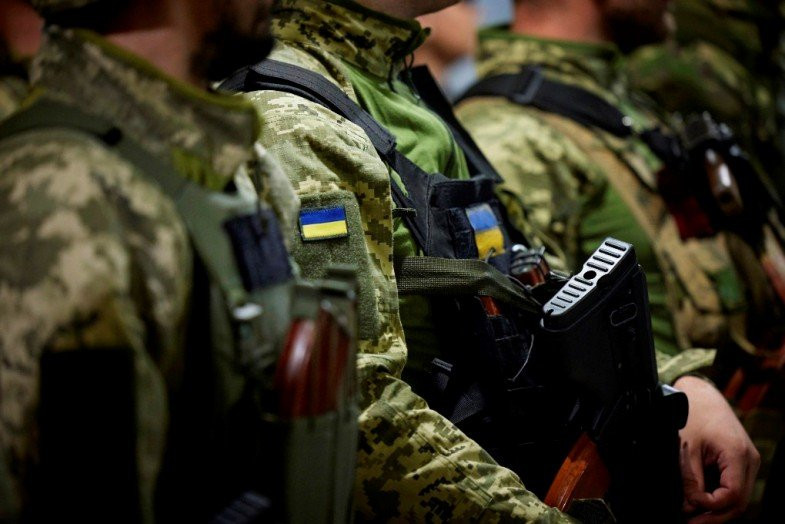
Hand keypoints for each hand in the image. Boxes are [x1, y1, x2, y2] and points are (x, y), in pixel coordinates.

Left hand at [674, 375, 759, 523]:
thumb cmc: (693, 415)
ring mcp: (747, 462)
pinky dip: (716, 496)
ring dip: (715, 508)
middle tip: (690, 523)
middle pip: (739, 502)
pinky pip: (732, 486)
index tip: (688, 506)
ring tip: (691, 515)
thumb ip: (690, 479)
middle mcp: (749, 461)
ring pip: (737, 497)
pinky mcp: (739, 463)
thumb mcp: (686, 448)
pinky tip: (698, 502)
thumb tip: (688, 507)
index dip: (711, 506)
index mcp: (738, 455)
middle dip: (714, 516)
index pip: (733, 495)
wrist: (701, 395)